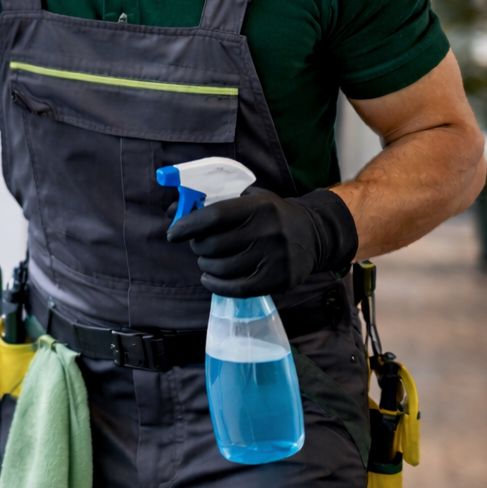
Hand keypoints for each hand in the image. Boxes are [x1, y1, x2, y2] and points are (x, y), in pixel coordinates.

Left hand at [166, 188, 356, 297]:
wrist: (314, 234)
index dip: (189, 225)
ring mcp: (276, 257)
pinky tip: (210, 279)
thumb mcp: (248, 199)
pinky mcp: (280, 279)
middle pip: (215, 245)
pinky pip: (238, 288)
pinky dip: (216, 286)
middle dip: (198, 247)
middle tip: (198, 246)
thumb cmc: (271, 215)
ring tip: (207, 261)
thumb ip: (212, 202)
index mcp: (258, 206)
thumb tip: (172, 212)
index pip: (215, 216)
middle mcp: (269, 231)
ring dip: (206, 266)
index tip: (173, 233)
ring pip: (223, 268)